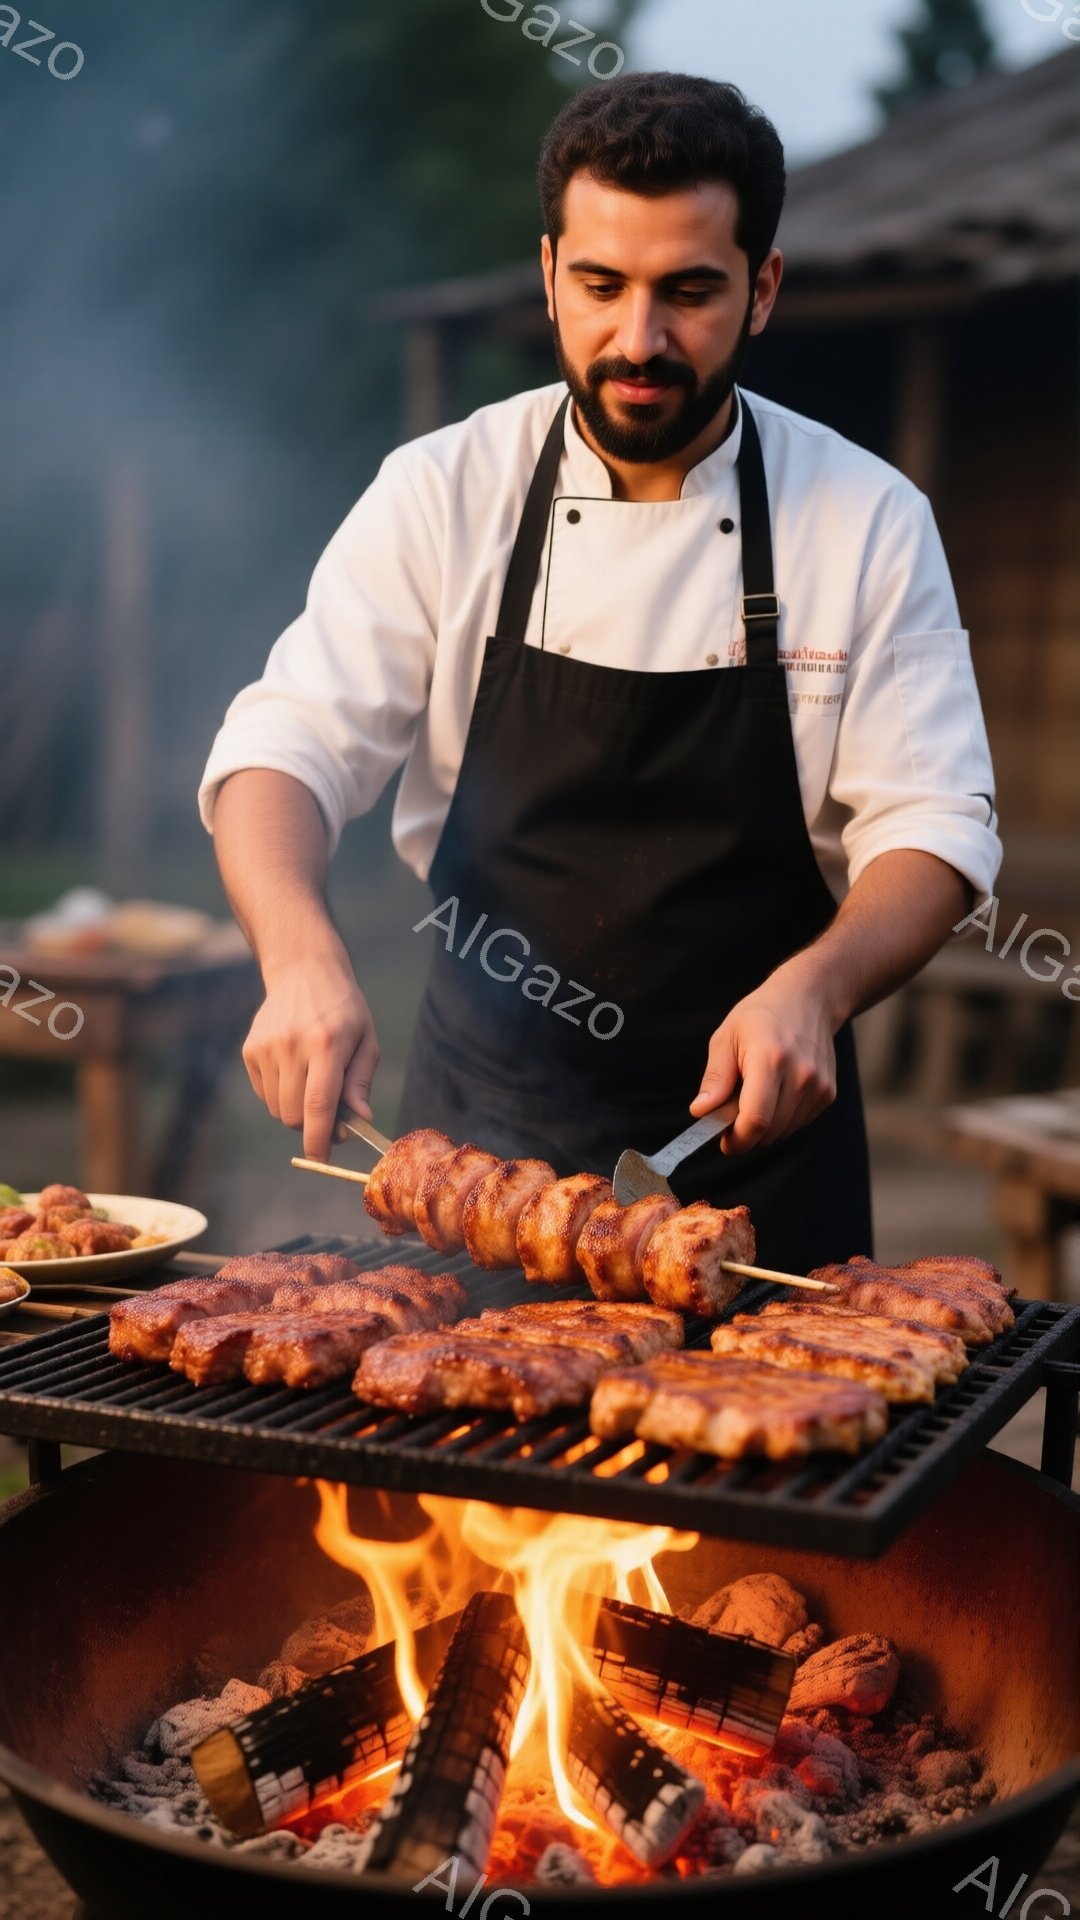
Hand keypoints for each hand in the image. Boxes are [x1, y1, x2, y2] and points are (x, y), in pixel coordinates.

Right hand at [241, 949, 379, 1161]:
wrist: (302, 971)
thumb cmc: (343, 1010)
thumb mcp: (365, 1039)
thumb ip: (360, 1081)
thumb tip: (360, 1119)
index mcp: (327, 1044)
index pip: (319, 1104)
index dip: (319, 1139)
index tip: (322, 1158)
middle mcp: (292, 1046)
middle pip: (295, 1114)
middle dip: (312, 1126)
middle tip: (330, 1117)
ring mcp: (266, 1048)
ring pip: (277, 1108)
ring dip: (296, 1111)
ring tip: (311, 1084)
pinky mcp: (250, 1050)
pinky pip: (264, 1094)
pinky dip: (279, 1095)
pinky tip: (293, 1071)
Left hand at [689, 967, 837, 1155]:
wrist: (808, 999)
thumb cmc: (760, 1017)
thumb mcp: (726, 1038)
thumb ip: (715, 1078)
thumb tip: (701, 1111)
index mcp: (770, 1059)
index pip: (756, 1119)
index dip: (737, 1139)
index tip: (724, 1141)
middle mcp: (801, 1075)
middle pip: (769, 1131)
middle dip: (746, 1133)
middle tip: (732, 1114)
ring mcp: (819, 1086)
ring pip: (784, 1132)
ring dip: (764, 1126)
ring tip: (755, 1095)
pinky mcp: (829, 1093)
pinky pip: (798, 1124)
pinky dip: (782, 1119)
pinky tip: (776, 1092)